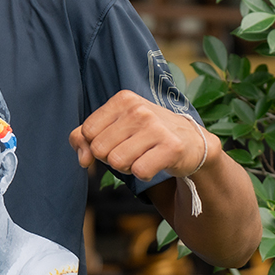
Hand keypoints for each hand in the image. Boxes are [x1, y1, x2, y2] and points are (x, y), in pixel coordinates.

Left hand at [69, 90, 212, 181]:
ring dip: (127, 167)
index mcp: (123, 100)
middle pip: (100, 150)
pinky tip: (155, 163)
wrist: (192, 141)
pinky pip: (139, 172)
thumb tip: (83, 160)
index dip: (98, 144)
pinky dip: (144, 174)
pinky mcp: (172, 147)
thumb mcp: (113, 128)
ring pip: (117, 162)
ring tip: (143, 156)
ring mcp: (156, 127)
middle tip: (132, 150)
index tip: (117, 140)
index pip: (87, 132)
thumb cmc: (145, 135)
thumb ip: (83, 138)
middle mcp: (139, 109)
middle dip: (112, 158)